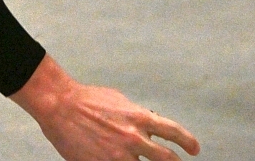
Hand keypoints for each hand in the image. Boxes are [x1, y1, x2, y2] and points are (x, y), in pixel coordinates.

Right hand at [11, 56, 199, 160]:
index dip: (188, 142)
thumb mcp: (118, 101)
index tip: (194, 149)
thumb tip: (147, 123)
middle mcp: (134, 137)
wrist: (59, 105)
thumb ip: (135, 115)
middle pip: (167, 159)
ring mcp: (119, 156)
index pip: (173, 132)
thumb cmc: (86, 100)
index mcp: (139, 117)